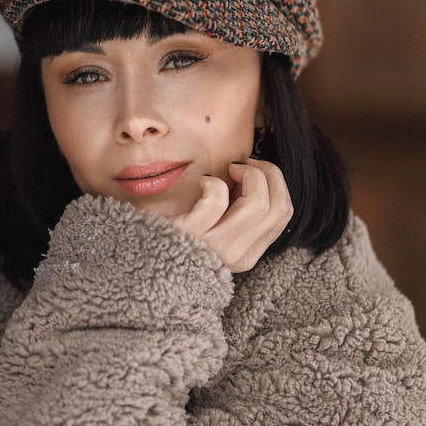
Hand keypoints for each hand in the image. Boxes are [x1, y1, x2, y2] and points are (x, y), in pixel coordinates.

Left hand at [171, 159, 293, 272]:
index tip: (255, 171)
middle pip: (277, 206)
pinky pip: (216, 199)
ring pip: (257, 203)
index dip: (275, 183)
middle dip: (267, 173)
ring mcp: (214, 248)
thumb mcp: (216, 230)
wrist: (141, 260)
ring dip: (247, 175)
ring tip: (227, 171)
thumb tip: (256, 174)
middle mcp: (235, 256)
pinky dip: (213, 182)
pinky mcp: (190, 234)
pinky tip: (202, 181)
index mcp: (247, 255)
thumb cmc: (177, 236)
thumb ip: (239, 210)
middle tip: (243, 166)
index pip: (283, 214)